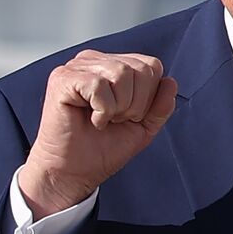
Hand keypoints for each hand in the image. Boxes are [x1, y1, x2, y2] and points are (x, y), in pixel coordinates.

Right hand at [19, 50, 177, 217]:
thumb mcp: (143, 128)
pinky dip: (102, 110)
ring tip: (102, 119)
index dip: (148, 98)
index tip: (127, 116)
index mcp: (114, 65)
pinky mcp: (63, 79)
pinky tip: (91, 119)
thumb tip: (170, 82)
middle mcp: (95, 60)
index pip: (152, 65)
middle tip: (113, 120)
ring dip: (118, 108)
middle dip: (135, 105)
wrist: (73, 173)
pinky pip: (99, 86)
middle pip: (140, 69)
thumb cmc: (101, 149)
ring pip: (121, 74)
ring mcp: (77, 67)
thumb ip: (160, 106)